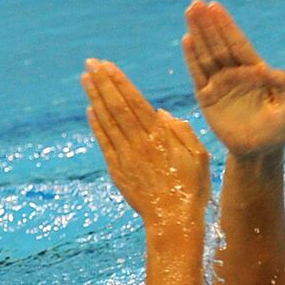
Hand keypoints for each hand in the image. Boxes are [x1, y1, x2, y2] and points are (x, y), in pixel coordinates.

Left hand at [81, 59, 209, 239]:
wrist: (173, 221)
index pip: (134, 101)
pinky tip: (90, 110)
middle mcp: (139, 143)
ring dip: (95, 98)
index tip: (106, 65)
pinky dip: (96, 125)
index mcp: (160, 136)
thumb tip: (160, 113)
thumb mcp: (199, 155)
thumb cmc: (192, 188)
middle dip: (102, 83)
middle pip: (116, 106)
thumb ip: (181, 130)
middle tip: (90, 63)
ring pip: (107, 121)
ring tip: (85, 79)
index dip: (119, 82)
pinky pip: (104, 143)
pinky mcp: (118, 171)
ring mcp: (126, 157)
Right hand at [182, 0, 284, 157]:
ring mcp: (220, 84)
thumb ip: (282, 86)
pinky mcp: (207, 98)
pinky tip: (187, 41)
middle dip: (208, 24)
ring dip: (198, 34)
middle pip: (219, 44)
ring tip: (190, 13)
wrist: (259, 151)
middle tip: (196, 3)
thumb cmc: (278, 129)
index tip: (216, 7)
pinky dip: (191, 59)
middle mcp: (236, 73)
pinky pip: (197, 75)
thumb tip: (270, 70)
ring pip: (206, 54)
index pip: (238, 43)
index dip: (227, 26)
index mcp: (255, 71)